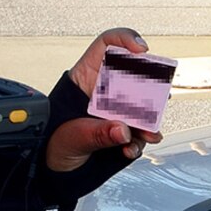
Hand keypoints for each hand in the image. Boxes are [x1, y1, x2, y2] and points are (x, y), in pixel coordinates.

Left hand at [46, 28, 164, 172]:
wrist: (56, 171)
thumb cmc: (54, 144)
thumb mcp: (70, 137)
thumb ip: (96, 133)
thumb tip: (123, 130)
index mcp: (85, 78)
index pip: (106, 47)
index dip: (125, 40)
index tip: (142, 50)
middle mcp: (105, 90)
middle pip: (134, 74)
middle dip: (149, 85)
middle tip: (157, 97)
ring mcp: (117, 109)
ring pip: (143, 105)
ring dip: (149, 119)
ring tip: (147, 134)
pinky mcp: (125, 129)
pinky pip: (141, 131)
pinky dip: (141, 140)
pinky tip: (130, 149)